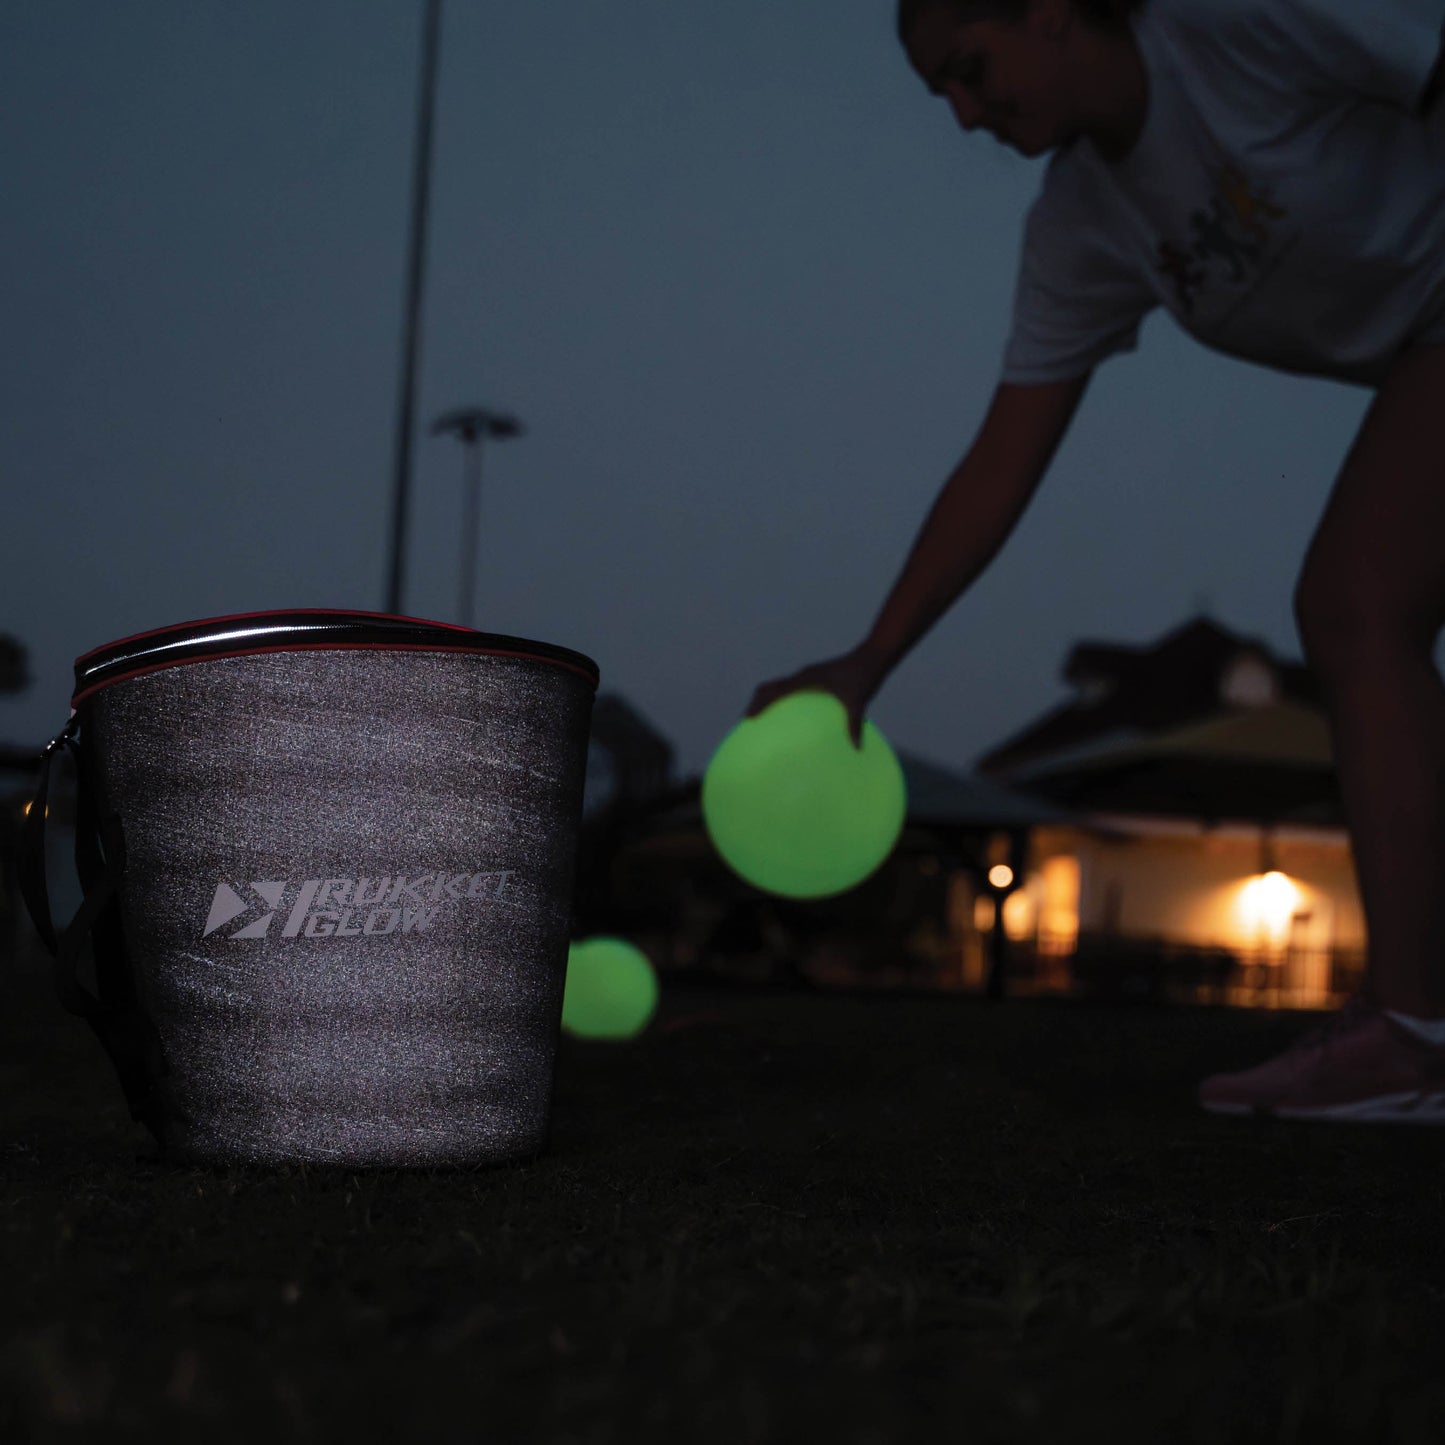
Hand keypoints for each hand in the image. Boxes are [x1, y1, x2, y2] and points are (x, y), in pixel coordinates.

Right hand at [744, 646, 888, 749]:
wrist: (873, 656)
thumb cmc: (865, 676)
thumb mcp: (859, 701)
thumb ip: (855, 724)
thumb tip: (856, 748)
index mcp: (807, 679)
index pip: (775, 690)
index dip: (759, 703)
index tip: (748, 718)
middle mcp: (803, 675)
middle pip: (771, 687)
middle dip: (757, 702)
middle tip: (748, 720)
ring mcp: (808, 675)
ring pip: (779, 686)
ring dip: (768, 698)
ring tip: (762, 717)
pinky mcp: (815, 677)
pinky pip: (791, 688)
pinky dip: (782, 698)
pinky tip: (790, 715)